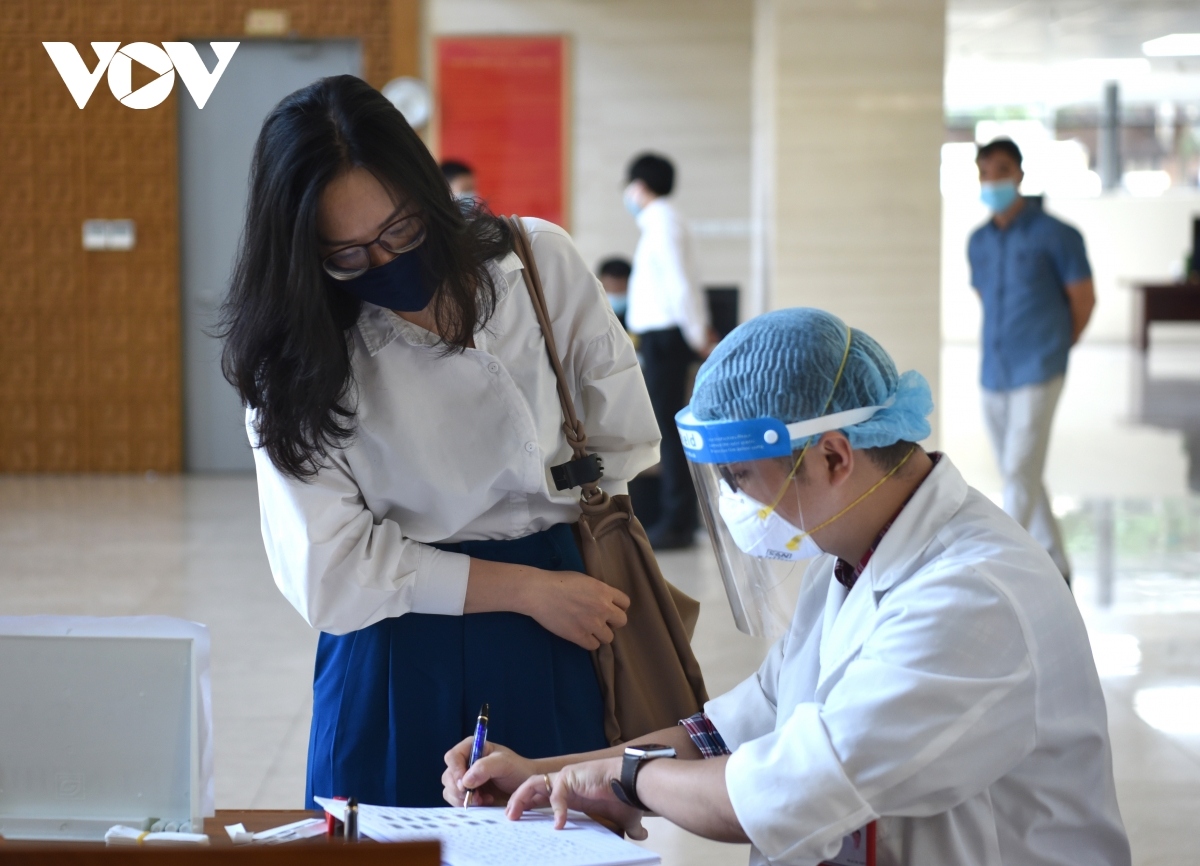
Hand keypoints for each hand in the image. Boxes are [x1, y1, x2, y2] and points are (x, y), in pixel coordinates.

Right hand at [442, 738, 536, 806]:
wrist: (525, 786)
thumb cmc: (517, 769)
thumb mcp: (504, 763)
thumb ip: (484, 768)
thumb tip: (465, 780)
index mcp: (472, 747)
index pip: (452, 757)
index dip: (455, 771)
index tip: (465, 784)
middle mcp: (465, 762)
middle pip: (448, 776)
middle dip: (459, 789)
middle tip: (476, 795)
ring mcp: (465, 779)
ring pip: (450, 790)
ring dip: (463, 798)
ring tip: (482, 799)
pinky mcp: (468, 793)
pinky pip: (456, 800)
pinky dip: (467, 804)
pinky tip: (484, 801)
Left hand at [506, 757, 646, 839]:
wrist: (635, 781)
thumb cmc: (628, 796)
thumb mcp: (621, 816)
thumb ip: (625, 827)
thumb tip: (642, 836)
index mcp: (571, 792)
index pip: (543, 795)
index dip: (529, 804)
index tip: (518, 818)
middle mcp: (566, 783)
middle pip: (532, 787)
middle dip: (518, 801)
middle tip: (509, 817)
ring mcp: (567, 778)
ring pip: (534, 784)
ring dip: (521, 798)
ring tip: (514, 815)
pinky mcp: (571, 777)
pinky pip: (557, 794)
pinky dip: (556, 809)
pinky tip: (559, 824)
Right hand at [526, 570, 628, 649]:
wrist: (540, 592)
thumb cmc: (559, 581)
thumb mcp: (585, 580)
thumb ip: (598, 591)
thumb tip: (604, 600)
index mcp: (604, 591)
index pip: (626, 603)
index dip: (618, 606)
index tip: (610, 608)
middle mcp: (603, 608)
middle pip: (622, 621)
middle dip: (613, 621)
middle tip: (601, 620)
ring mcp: (592, 624)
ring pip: (609, 638)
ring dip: (601, 634)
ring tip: (590, 629)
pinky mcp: (579, 636)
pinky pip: (594, 646)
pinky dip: (589, 642)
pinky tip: (581, 635)